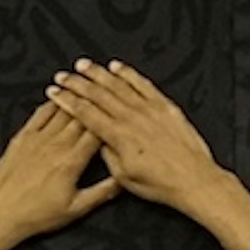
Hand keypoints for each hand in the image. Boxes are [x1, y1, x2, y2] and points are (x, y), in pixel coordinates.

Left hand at [0, 95, 124, 249]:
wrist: (1, 214)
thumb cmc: (36, 215)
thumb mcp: (76, 209)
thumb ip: (102, 192)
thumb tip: (121, 181)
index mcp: (72, 162)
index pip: (96, 132)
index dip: (109, 119)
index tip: (118, 110)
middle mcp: (55, 146)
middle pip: (81, 117)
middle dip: (95, 104)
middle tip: (106, 91)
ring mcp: (37, 139)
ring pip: (61, 112)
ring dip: (75, 99)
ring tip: (86, 85)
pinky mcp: (22, 138)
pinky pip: (40, 114)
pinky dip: (51, 104)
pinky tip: (59, 97)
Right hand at [44, 58, 221, 213]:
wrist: (194, 180)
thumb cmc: (162, 184)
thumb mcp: (125, 176)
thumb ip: (108, 154)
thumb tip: (98, 140)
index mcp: (118, 136)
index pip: (85, 112)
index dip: (67, 100)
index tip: (55, 92)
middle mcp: (132, 118)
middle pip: (97, 94)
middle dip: (76, 83)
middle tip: (62, 76)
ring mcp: (149, 109)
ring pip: (117, 85)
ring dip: (98, 73)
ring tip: (83, 65)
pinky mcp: (165, 106)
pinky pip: (143, 84)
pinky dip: (128, 73)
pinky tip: (117, 66)